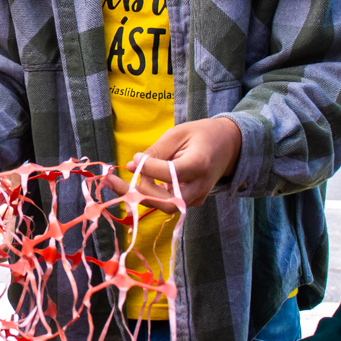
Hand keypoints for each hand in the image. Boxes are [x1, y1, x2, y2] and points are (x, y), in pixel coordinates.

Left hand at [111, 117, 243, 212]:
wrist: (229, 145)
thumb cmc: (201, 134)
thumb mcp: (177, 134)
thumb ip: (155, 152)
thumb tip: (131, 165)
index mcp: (199, 164)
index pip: (169, 174)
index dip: (148, 167)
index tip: (136, 157)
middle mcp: (200, 186)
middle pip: (166, 202)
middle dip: (136, 193)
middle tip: (110, 180)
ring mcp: (198, 197)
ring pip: (165, 206)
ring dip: (139, 196)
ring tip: (116, 182)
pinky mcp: (193, 202)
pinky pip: (168, 203)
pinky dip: (150, 195)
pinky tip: (135, 182)